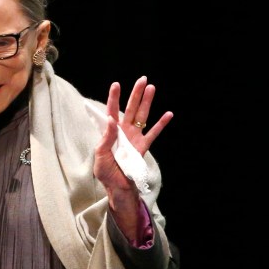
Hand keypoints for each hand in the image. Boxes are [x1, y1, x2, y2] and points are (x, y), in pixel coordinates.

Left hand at [93, 76, 172, 234]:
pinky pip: (154, 134)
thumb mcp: (100, 156)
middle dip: (135, 95)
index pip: (111, 112)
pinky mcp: (143, 148)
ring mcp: (134, 139)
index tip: (116, 85)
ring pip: (142, 117)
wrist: (119, 189)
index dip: (113, 99)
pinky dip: (161, 124)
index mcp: (110, 133)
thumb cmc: (106, 173)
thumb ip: (106, 138)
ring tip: (152, 88)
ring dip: (147, 103)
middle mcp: (123, 133)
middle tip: (142, 79)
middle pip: (129, 109)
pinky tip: (168, 114)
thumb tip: (111, 119)